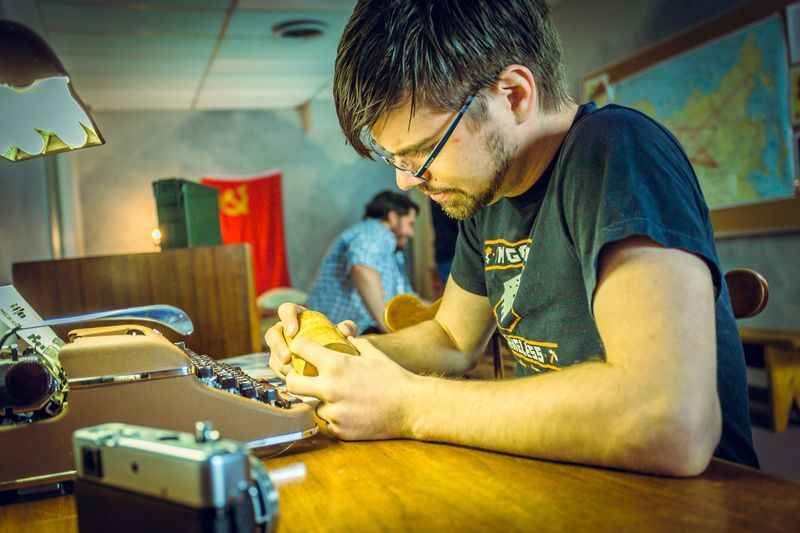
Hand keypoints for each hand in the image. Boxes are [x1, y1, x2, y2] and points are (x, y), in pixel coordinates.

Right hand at [264, 303, 357, 377]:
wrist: (333, 356)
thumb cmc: (337, 339)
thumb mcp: (344, 332)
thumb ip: (347, 328)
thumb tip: (345, 332)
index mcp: (297, 317)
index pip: (286, 310)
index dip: (287, 319)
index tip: (293, 332)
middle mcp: (285, 330)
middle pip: (272, 333)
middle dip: (277, 346)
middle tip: (287, 358)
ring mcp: (281, 347)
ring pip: (272, 353)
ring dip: (278, 363)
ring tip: (290, 373)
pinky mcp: (281, 363)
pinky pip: (277, 368)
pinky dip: (283, 374)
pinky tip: (294, 380)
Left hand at [285, 336, 416, 439]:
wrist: (411, 406)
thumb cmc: (393, 377)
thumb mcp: (371, 353)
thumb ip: (352, 342)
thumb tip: (342, 334)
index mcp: (335, 365)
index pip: (300, 348)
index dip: (299, 347)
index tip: (300, 350)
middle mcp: (329, 388)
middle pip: (291, 383)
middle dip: (293, 379)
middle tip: (301, 379)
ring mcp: (333, 411)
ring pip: (312, 406)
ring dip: (321, 402)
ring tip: (339, 399)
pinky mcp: (339, 430)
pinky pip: (327, 423)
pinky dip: (334, 418)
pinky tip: (349, 412)